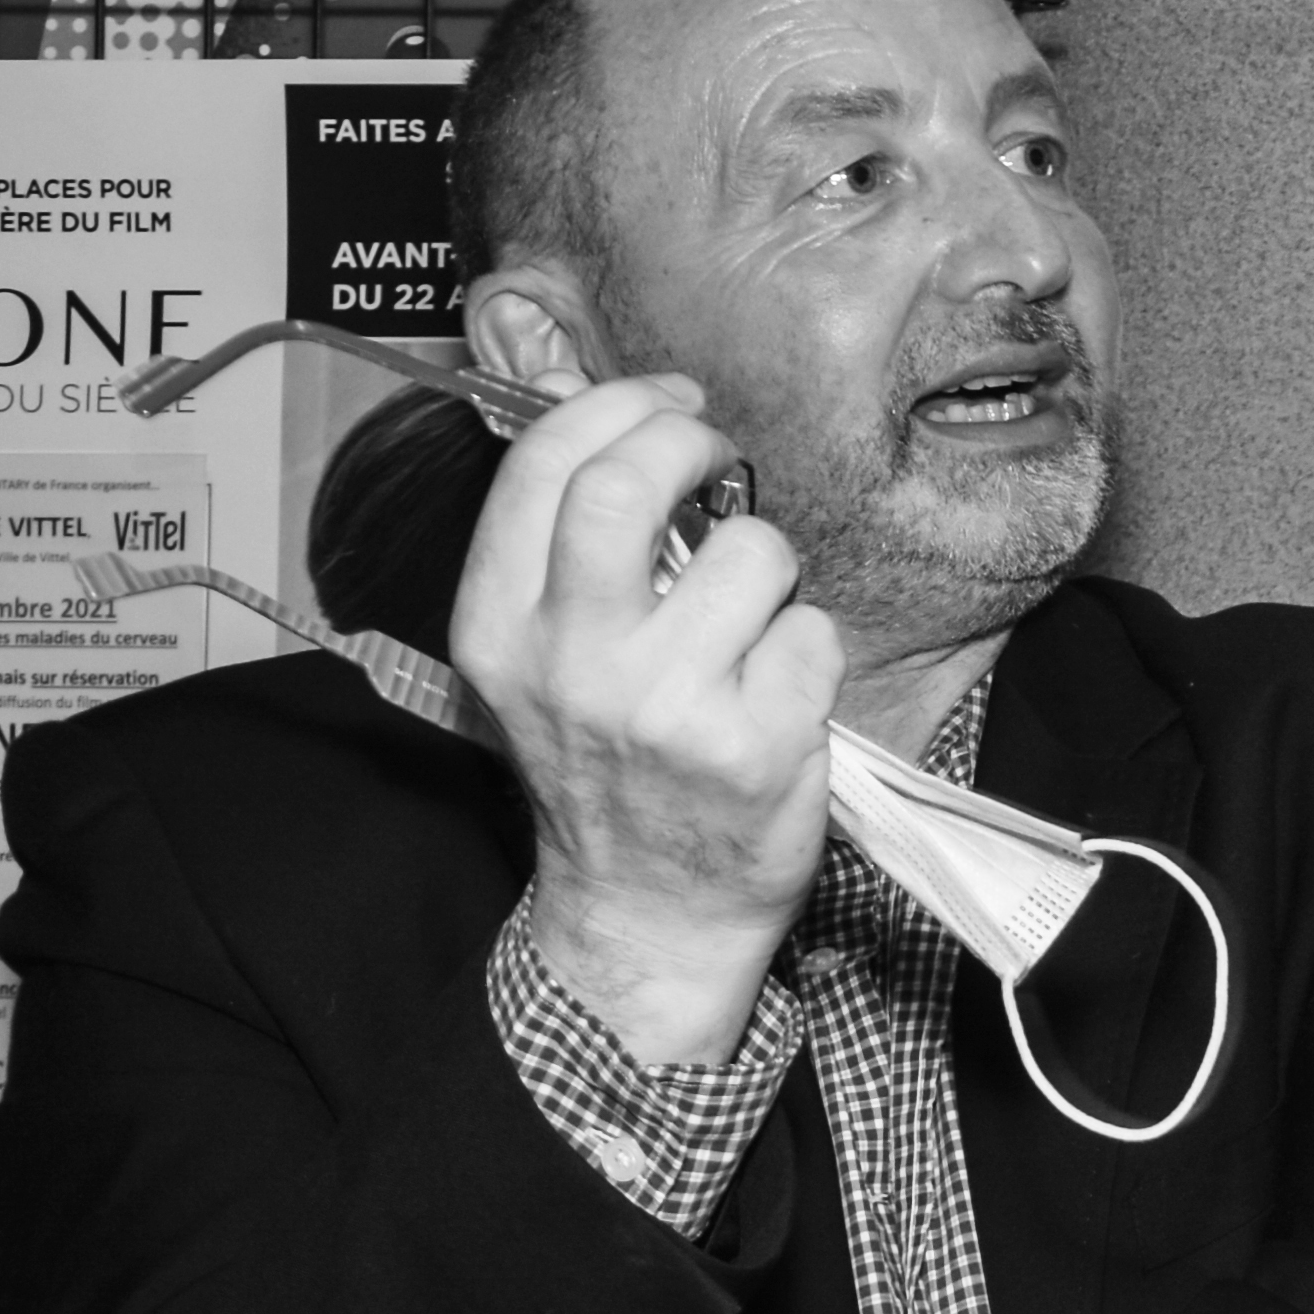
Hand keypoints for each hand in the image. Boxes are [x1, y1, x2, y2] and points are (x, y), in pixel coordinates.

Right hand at [451, 371, 840, 1064]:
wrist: (645, 911)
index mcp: (499, 628)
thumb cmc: (607, 764)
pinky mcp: (756, 745)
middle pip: (627, 482)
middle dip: (693, 440)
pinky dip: (810, 647)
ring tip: (752, 618)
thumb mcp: (539, 660)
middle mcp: (570, 662)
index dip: (619, 406)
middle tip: (720, 456)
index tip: (669, 404)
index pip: (541, 466)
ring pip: (753, 551)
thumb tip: (602, 402)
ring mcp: (665, 707)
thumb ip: (560, 545)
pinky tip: (779, 691)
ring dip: (771, 565)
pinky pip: (814, 632)